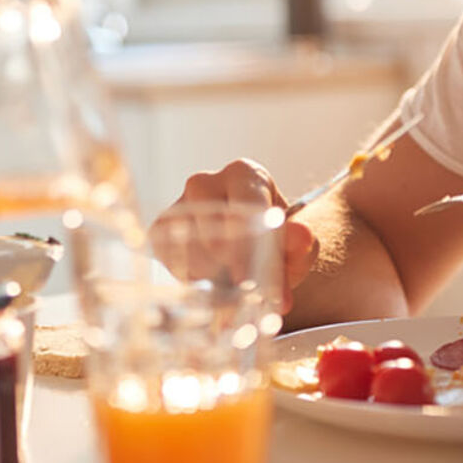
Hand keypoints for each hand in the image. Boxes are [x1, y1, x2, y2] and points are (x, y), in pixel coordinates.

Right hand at [164, 159, 317, 311]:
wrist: (249, 247)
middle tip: (240, 287)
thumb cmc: (273, 241)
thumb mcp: (294, 247)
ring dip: (209, 273)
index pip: (244, 204)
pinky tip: (208, 278)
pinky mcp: (160, 229)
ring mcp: (179, 203)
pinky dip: (189, 275)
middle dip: (226, 260)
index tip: (246, 280)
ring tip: (229, 280)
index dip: (246, 244)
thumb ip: (301, 244)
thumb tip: (301, 237)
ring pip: (188, 244)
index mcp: (244, 175)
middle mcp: (206, 181)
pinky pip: (169, 257)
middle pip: (210, 223)